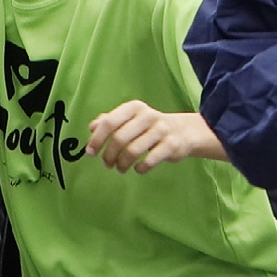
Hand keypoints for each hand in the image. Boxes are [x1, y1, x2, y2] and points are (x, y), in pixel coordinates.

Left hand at [84, 102, 219, 171]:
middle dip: (109, 155)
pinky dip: (140, 168)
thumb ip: (111, 121)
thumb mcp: (131, 118)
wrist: (185, 131)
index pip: (109, 122)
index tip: (91, 152)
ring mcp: (162, 130)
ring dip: (122, 164)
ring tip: (120, 169)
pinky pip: (150, 160)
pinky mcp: (172, 144)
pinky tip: (138, 169)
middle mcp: (148, 116)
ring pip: (133, 151)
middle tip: (107, 164)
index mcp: (134, 108)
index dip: (97, 139)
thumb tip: (92, 127)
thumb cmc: (150, 127)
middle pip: (119, 138)